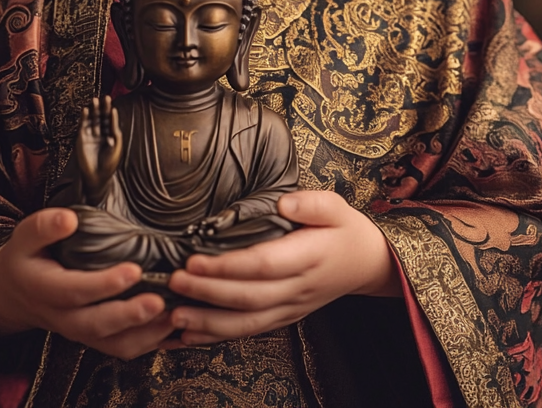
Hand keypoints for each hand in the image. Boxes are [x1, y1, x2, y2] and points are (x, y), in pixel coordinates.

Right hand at [0, 207, 171, 358]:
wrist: (14, 294)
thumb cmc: (25, 259)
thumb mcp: (25, 237)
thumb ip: (44, 227)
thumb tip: (69, 219)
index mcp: (45, 290)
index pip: (76, 291)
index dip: (104, 284)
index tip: (133, 270)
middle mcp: (63, 317)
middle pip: (97, 325)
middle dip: (129, 316)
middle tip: (158, 301)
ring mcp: (79, 331)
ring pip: (112, 344)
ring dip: (145, 334)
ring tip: (173, 316)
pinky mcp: (95, 337)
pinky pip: (121, 348)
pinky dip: (149, 342)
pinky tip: (172, 327)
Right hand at [76, 95, 122, 203]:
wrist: (97, 176)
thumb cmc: (109, 163)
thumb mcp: (116, 145)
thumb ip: (115, 129)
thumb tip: (114, 114)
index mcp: (110, 135)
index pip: (110, 120)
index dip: (110, 111)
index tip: (111, 103)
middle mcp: (100, 133)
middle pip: (101, 117)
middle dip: (103, 108)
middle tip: (105, 97)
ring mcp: (91, 136)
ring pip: (92, 120)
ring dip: (94, 110)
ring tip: (95, 100)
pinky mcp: (82, 139)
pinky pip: (83, 126)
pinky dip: (84, 118)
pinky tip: (86, 110)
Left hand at [165, 190, 401, 345]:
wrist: (368, 264)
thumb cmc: (345, 230)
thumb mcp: (336, 207)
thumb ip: (311, 204)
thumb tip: (283, 204)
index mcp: (309, 258)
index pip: (264, 265)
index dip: (228, 266)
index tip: (195, 259)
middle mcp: (298, 289)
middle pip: (249, 297)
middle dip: (208, 293)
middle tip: (174, 283)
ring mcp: (291, 308)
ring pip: (247, 323)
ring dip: (208, 322)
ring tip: (175, 316)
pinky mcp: (285, 317)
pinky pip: (250, 331)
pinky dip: (218, 336)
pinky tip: (191, 335)